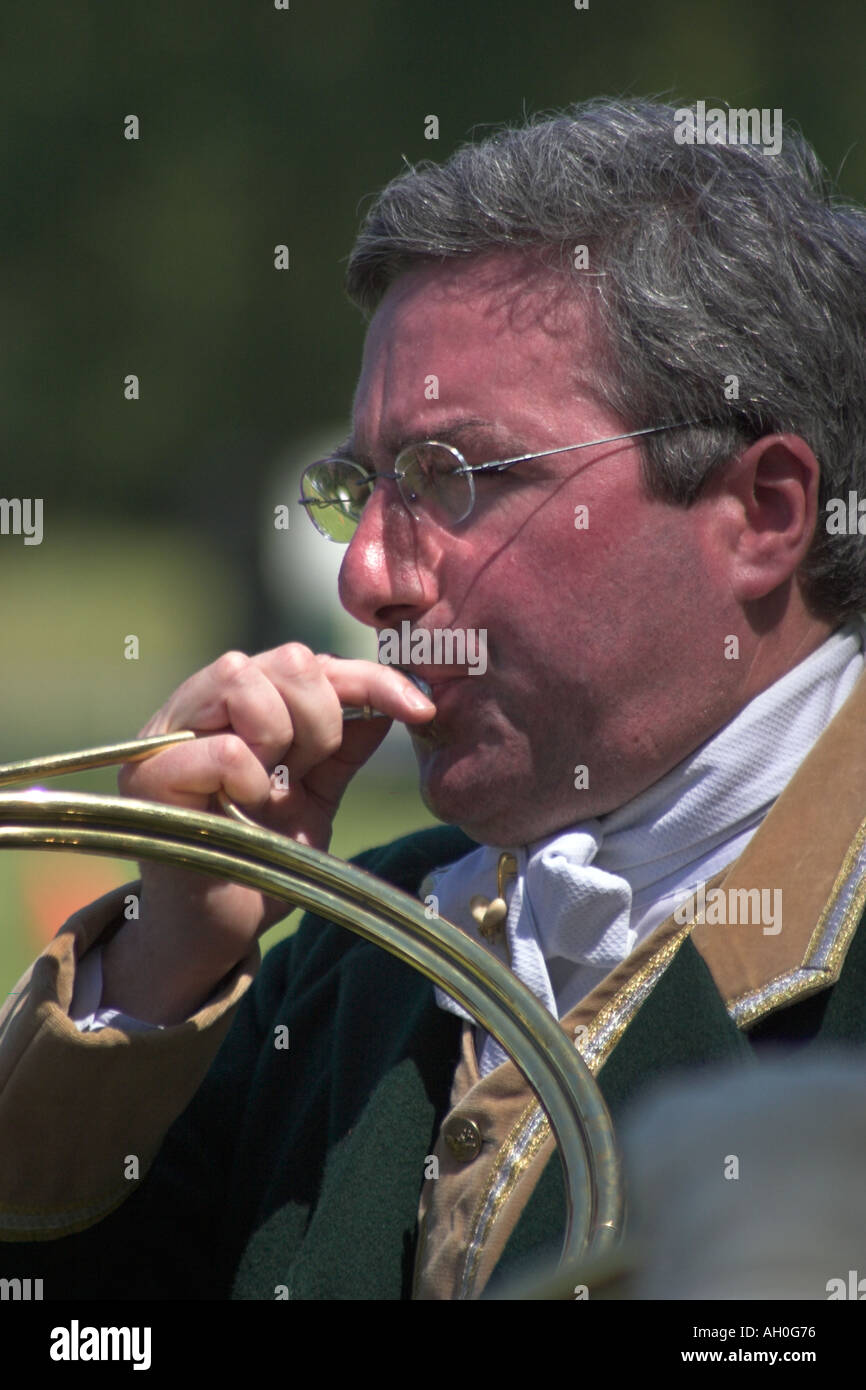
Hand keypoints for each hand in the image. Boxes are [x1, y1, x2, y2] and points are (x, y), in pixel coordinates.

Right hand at [101, 645, 434, 1022]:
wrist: (220, 929)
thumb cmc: (261, 858)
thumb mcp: (317, 794)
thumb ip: (344, 745)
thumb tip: (396, 698)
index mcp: (235, 703)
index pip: (312, 660)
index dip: (372, 678)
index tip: (420, 710)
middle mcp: (195, 705)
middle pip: (284, 658)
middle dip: (322, 716)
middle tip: (307, 770)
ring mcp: (166, 735)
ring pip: (242, 678)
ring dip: (280, 736)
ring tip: (271, 786)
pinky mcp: (150, 776)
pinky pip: (225, 750)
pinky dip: (252, 780)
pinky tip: (245, 809)